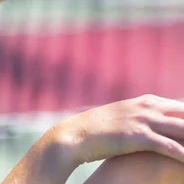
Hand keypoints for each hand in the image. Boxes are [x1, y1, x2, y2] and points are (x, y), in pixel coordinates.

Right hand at [54, 94, 183, 165]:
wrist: (75, 135)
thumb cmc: (97, 130)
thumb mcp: (121, 117)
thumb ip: (140, 116)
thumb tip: (153, 124)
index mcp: (145, 101)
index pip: (183, 107)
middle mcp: (147, 107)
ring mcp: (143, 120)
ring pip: (183, 130)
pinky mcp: (138, 136)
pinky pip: (170, 146)